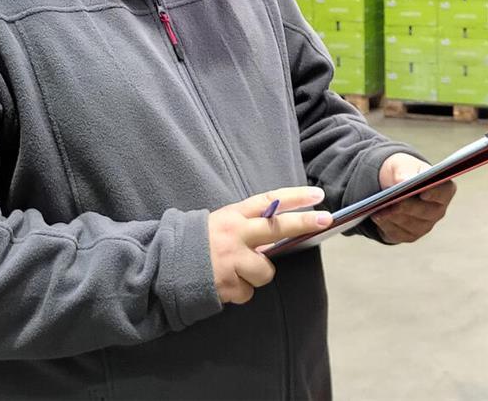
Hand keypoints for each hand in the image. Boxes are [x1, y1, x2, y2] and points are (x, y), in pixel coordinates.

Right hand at [208, 186, 330, 304]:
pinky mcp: (226, 284)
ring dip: (256, 276)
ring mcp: (231, 260)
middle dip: (304, 222)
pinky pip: (248, 292)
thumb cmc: (198, 244)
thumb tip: (278, 236)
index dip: (294, 197)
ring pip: (266, 271)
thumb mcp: (220, 225)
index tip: (317, 195)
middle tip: (326, 218)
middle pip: (277, 226)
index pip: (268, 201)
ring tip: (236, 272)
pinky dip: (239, 292)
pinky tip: (224, 284)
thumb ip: (247, 227)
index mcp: (232, 216)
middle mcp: (234, 235)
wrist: (162, 268)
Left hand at [371, 153, 455, 243]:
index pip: (443, 192)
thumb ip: (405, 171)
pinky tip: (375, 215)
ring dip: (393, 216)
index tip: (423, 192)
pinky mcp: (409, 236)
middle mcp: (438, 210)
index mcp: (443, 189)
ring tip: (378, 208)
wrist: (392, 185)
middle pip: (424, 211)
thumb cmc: (403, 171)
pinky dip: (385, 224)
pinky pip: (397, 233)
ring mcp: (425, 226)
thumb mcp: (403, 165)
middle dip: (407, 206)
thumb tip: (403, 181)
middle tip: (393, 201)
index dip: (434, 193)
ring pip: (409, 224)